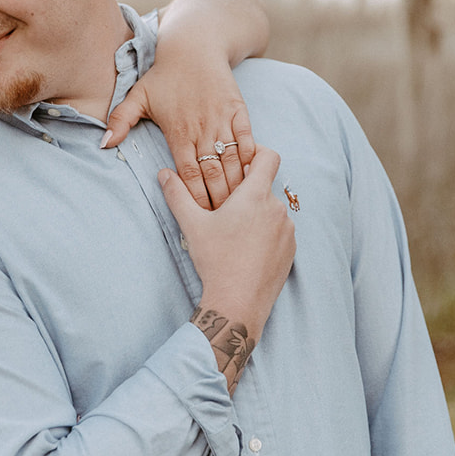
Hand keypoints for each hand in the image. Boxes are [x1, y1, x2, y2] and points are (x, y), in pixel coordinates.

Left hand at [105, 59, 255, 209]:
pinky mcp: (239, 111)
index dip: (195, 198)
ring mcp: (222, 120)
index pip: (188, 174)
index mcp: (178, 132)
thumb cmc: (164, 75)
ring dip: (237, 185)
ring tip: (241, 208)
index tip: (200, 217)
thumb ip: (120, 121)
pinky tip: (254, 177)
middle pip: (213, 173)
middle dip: (219, 200)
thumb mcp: (137, 95)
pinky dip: (252, 159)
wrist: (194, 46)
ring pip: (233, 160)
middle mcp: (202, 128)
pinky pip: (248, 140)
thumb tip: (103, 145)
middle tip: (224, 222)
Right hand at [159, 146, 295, 388]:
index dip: (256, 153)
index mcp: (256, 195)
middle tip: (224, 208)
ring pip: (271, 211)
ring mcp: (287, 230)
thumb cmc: (216, 260)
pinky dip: (266, 234)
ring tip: (234, 234)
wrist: (238, 302)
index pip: (268, 157)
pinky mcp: (291, 250)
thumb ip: (177, 194)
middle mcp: (277, 208)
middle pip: (265, 187)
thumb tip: (163, 173)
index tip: (240, 163)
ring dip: (256, 215)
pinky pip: (279, 232)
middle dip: (247, 192)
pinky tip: (246, 250)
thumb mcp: (192, 225)